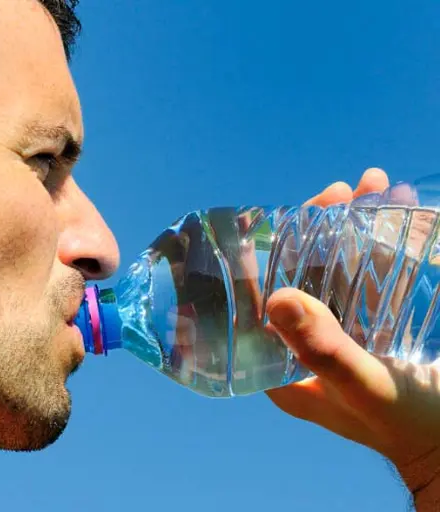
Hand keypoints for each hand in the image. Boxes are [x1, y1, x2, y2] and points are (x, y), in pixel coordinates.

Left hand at [266, 168, 439, 509]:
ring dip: (354, 226)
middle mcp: (304, 346)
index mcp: (282, 366)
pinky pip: (373, 280)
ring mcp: (341, 335)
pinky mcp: (375, 329)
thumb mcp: (364, 387)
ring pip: (338, 269)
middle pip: (300, 274)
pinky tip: (398, 211)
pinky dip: (385, 245)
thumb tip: (276, 297)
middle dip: (319, 228)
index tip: (285, 214)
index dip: (265, 254)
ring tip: (376, 186)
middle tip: (343, 190)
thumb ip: (324, 348)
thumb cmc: (411, 426)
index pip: (257, 300)